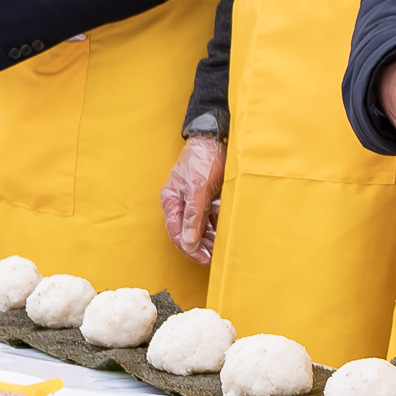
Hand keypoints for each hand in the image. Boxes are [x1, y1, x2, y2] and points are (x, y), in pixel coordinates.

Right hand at [160, 135, 225, 261]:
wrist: (216, 136)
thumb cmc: (203, 158)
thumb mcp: (198, 188)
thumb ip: (194, 215)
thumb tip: (188, 242)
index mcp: (171, 201)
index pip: (177, 233)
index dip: (189, 248)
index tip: (203, 258)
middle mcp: (180, 202)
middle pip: (187, 231)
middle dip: (200, 245)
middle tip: (214, 257)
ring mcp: (193, 199)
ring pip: (199, 225)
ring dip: (209, 237)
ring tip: (220, 247)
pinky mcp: (206, 195)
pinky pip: (209, 216)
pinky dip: (215, 225)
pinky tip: (223, 232)